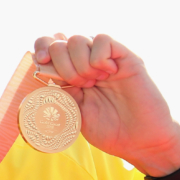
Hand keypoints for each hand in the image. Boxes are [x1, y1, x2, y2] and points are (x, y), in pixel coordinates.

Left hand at [34, 34, 179, 176]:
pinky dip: (98, 56)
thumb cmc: (108, 130)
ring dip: (79, 62)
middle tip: (78, 84)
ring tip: (92, 82)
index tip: (41, 62)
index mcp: (70, 75)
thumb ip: (58, 91)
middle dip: (61, 62)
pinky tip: (107, 73)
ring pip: (79, 38)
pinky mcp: (125, 58)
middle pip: (61, 41)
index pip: (49, 46)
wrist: (138, 141)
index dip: (41, 48)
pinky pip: (103, 40)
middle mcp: (86, 64)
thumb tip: (41, 71)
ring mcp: (105, 60)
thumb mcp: (73, 112)